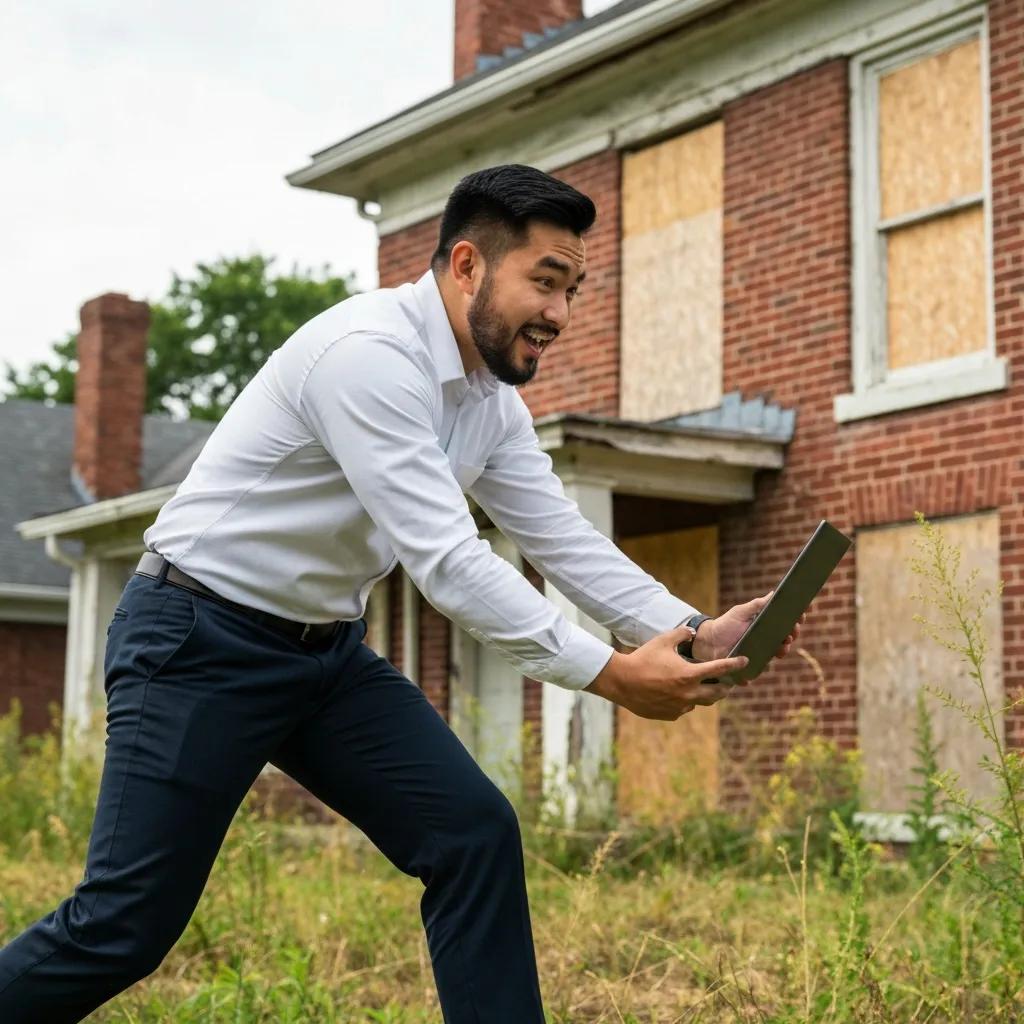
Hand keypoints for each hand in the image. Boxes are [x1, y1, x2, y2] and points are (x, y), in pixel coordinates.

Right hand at [585, 623, 749, 720]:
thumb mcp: (663, 641)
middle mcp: (688, 693)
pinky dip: (686, 701)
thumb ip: (681, 634)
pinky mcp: (670, 715)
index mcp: (689, 674)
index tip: (744, 661)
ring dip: (706, 695)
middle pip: (717, 693)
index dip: (735, 664)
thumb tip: (692, 632)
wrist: (621, 682)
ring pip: (701, 702)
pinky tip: (680, 694)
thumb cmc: (642, 659)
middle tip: (728, 682)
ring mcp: (680, 706)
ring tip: (706, 688)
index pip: (720, 669)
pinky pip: (684, 708)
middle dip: (725, 687)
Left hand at [692, 591, 804, 668]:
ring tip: (784, 644)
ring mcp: (763, 649)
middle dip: (794, 631)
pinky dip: (770, 662)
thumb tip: (774, 593)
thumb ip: (757, 605)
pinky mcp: (756, 662)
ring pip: (781, 649)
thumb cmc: (726, 624)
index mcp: (766, 623)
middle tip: (793, 629)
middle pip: (788, 635)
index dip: (796, 617)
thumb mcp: (741, 612)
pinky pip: (766, 664)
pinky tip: (773, 658)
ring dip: (786, 647)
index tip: (803, 613)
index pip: (785, 620)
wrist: (710, 642)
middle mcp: (767, 636)